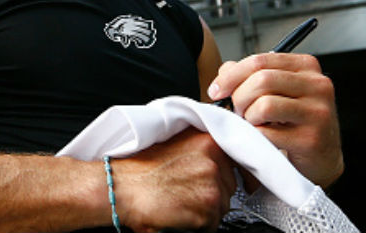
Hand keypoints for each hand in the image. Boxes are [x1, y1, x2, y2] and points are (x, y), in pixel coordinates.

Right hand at [112, 128, 236, 232]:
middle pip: (230, 185)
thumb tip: (219, 155)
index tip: (244, 182)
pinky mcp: (207, 210)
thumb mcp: (175, 141)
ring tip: (182, 204)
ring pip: (223, 205)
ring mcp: (212, 185)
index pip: (241, 158)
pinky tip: (181, 215)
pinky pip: (213, 224)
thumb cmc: (140, 168)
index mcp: (208, 141)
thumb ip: (202, 145)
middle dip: (215, 193)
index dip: (241, 173)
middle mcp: (214, 161)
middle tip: (189, 193)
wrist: (121, 188)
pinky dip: (199, 225)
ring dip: (207, 210)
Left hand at [207, 53, 343, 187]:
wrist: (321, 158)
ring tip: (252, 124)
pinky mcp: (311, 138)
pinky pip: (268, 133)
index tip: (216, 90)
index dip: (232, 76)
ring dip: (248, 118)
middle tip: (237, 112)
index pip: (260, 60)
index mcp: (307, 66)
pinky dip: (256, 136)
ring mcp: (317, 112)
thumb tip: (224, 73)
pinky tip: (261, 138)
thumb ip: (248, 76)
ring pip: (264, 105)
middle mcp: (318, 85)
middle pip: (261, 80)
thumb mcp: (275, 91)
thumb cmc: (293, 122)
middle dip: (239, 98)